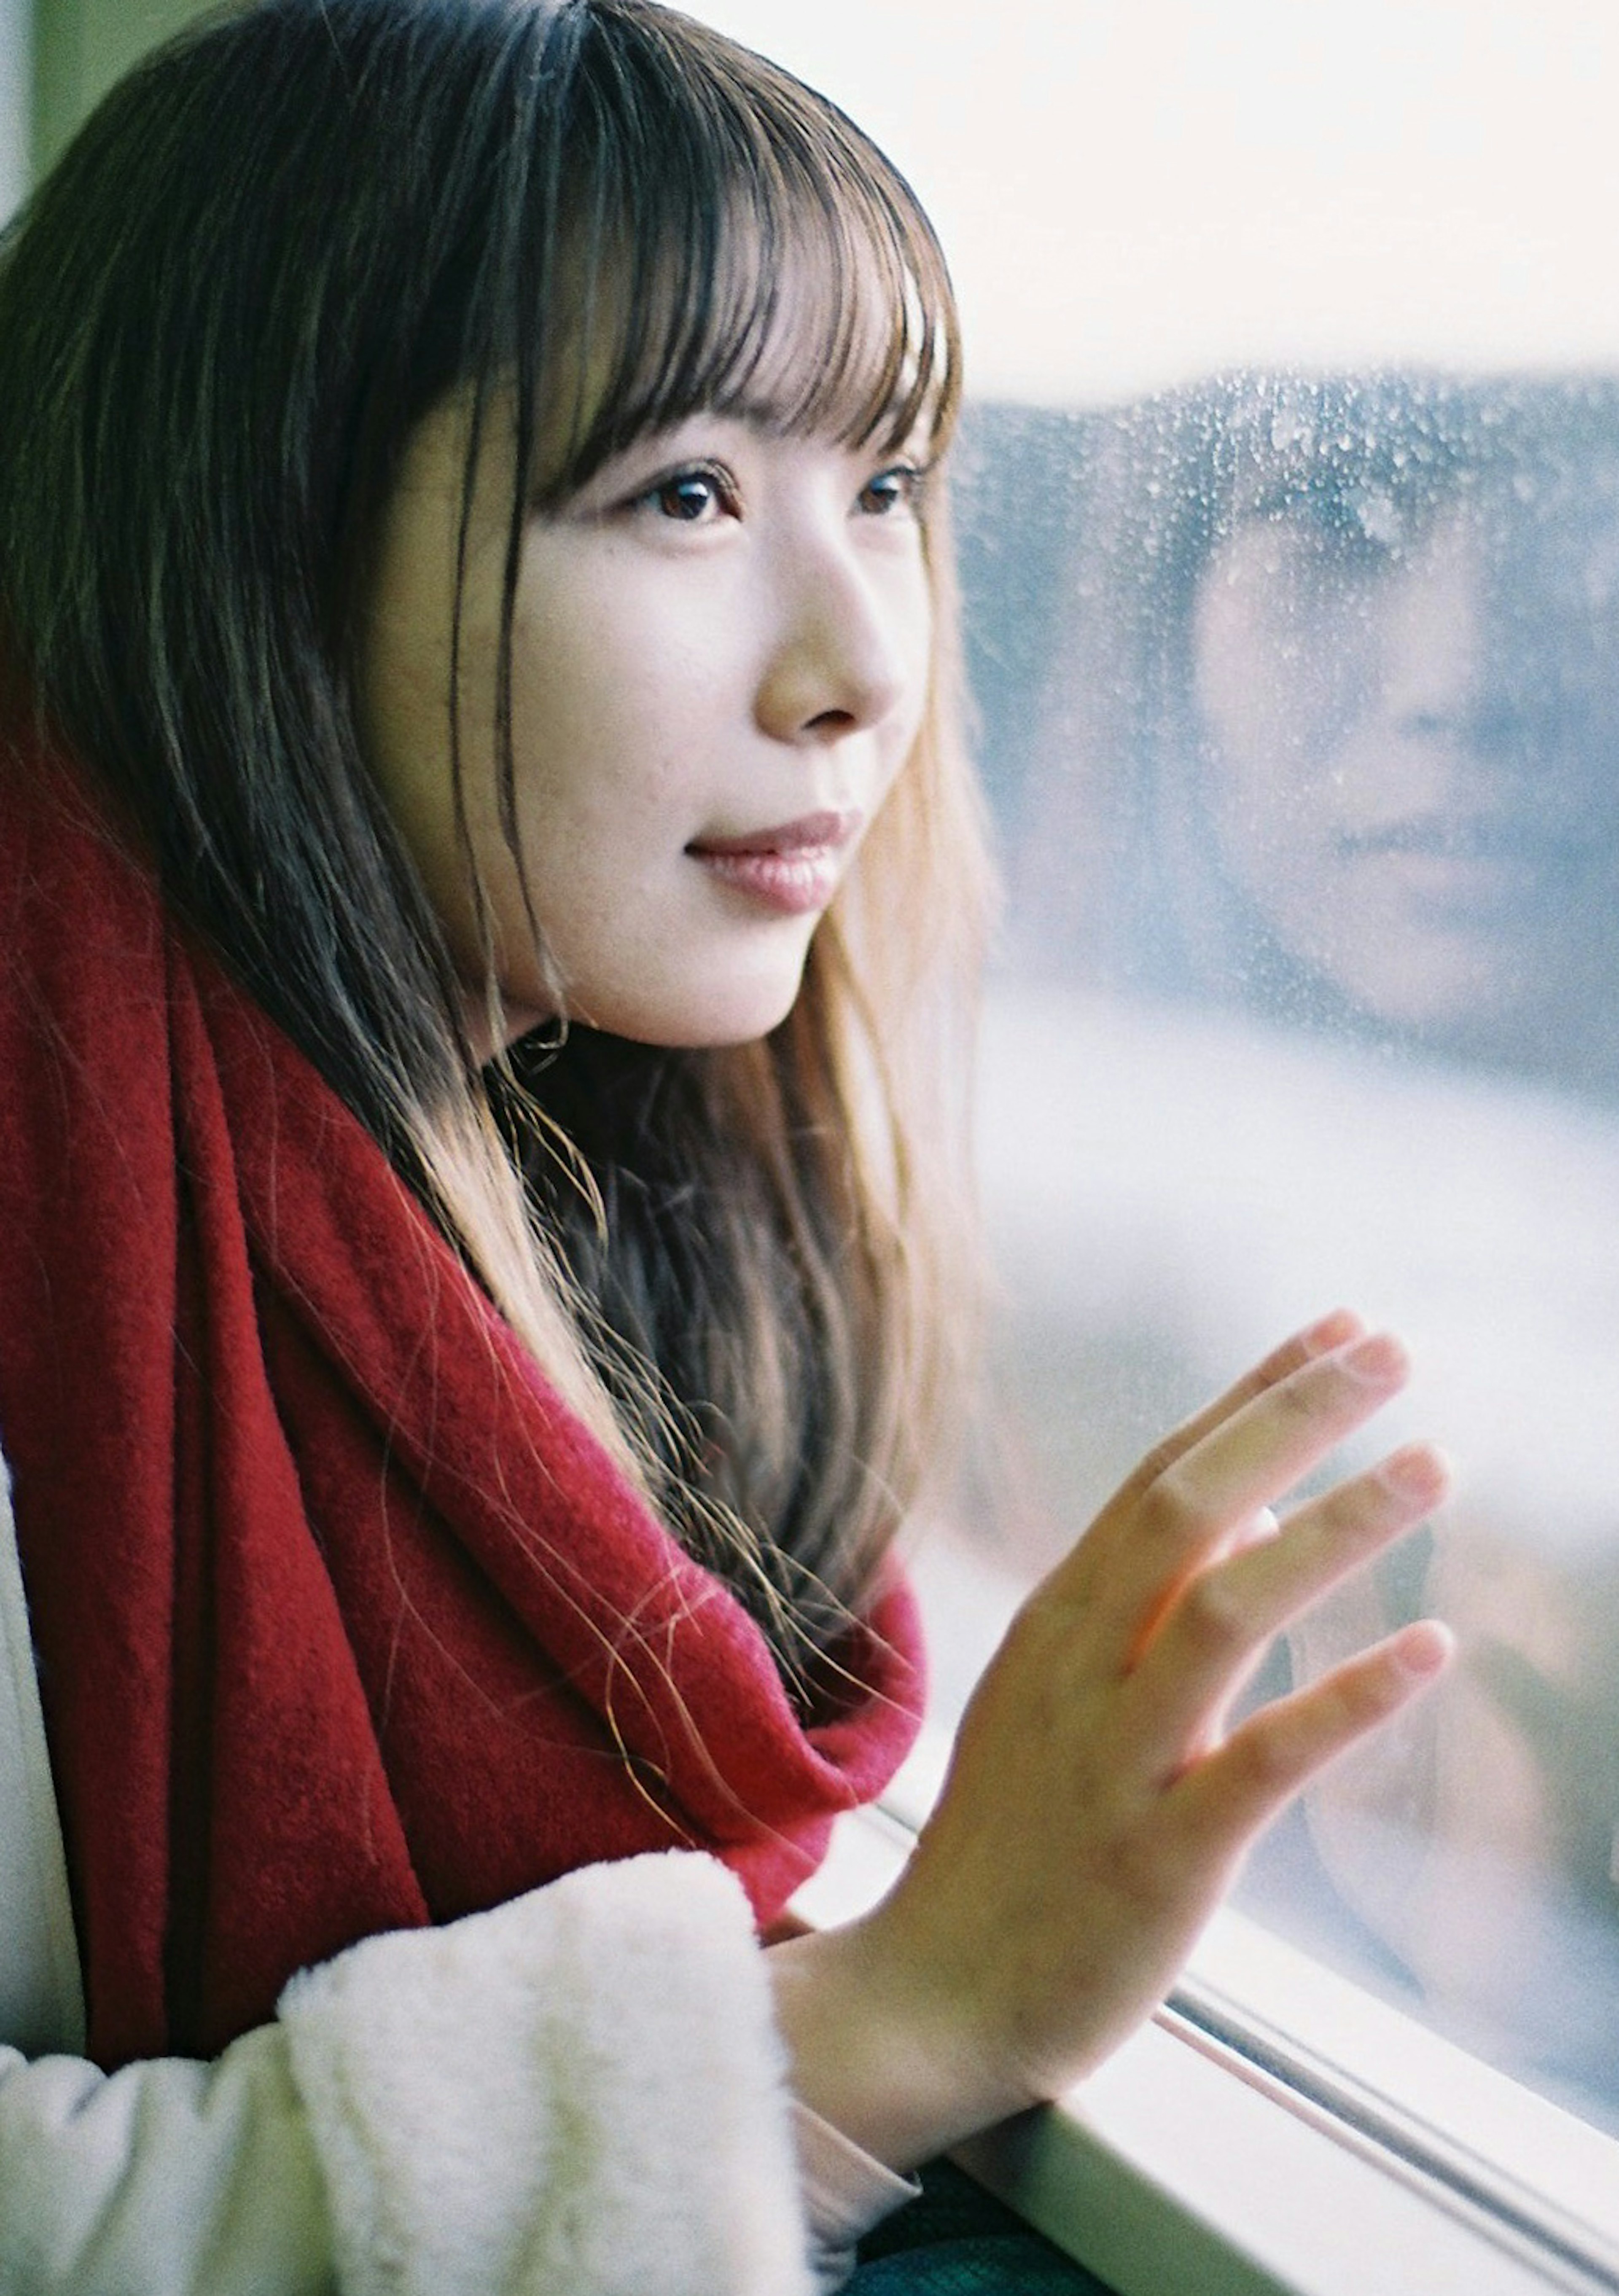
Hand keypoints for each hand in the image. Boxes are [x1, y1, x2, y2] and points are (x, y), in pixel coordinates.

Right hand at [769, 1309, 1452, 2168]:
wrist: (932, 1996)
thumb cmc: (1007, 1844)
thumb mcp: (1050, 1700)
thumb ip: (1136, 1607)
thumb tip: (1251, 1513)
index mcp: (1056, 1624)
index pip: (1162, 1476)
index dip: (1252, 1398)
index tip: (1334, 1332)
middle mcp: (1079, 1670)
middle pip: (1185, 1507)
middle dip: (1291, 1418)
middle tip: (1388, 1348)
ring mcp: (1114, 1761)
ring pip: (1222, 1609)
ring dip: (1334, 1527)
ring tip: (1431, 1463)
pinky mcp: (1157, 1856)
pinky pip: (1260, 1760)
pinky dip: (1347, 1699)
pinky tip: (1428, 1647)